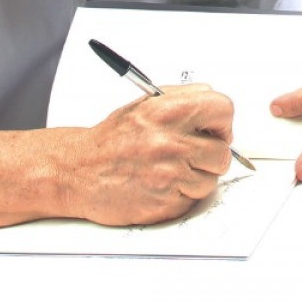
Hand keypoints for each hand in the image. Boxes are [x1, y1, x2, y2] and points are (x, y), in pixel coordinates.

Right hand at [68, 85, 235, 226]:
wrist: (78, 171)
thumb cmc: (111, 140)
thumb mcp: (145, 104)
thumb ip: (183, 98)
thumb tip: (215, 105)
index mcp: (168, 111)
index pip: (223, 109)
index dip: (222, 122)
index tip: (215, 130)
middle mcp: (170, 142)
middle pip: (223, 152)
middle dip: (211, 156)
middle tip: (192, 154)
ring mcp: (168, 175)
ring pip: (211, 179)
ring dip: (195, 178)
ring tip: (168, 170)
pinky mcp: (165, 202)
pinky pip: (192, 200)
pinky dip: (181, 195)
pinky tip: (160, 185)